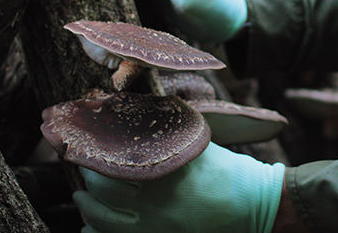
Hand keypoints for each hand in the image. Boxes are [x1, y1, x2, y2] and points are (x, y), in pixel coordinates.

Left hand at [74, 142, 284, 232]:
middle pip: (104, 189)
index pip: (114, 162)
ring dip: (87, 206)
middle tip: (83, 164)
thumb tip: (142, 114)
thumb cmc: (231, 173)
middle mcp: (156, 202)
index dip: (94, 153)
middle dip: (89, 176)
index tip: (87, 142)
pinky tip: (92, 226)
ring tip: (82, 197)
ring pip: (103, 220)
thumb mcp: (200, 147)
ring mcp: (155, 226)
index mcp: (166, 173)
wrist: (255, 207)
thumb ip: (171, 136)